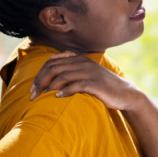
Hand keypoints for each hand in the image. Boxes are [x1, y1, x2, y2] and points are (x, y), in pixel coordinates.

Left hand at [30, 51, 147, 110]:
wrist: (125, 93)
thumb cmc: (102, 86)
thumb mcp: (86, 72)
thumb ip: (71, 66)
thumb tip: (51, 62)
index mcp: (79, 59)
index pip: (52, 62)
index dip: (39, 74)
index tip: (32, 88)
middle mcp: (83, 63)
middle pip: (54, 68)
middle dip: (41, 81)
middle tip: (33, 95)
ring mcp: (90, 72)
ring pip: (63, 76)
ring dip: (49, 87)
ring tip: (42, 97)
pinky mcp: (96, 84)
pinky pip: (76, 85)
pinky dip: (65, 91)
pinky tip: (57, 97)